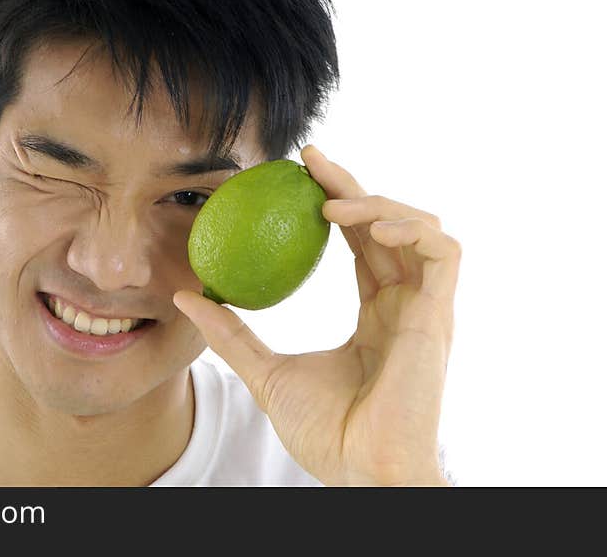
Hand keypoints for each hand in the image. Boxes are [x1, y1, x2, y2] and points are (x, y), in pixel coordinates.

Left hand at [172, 144, 461, 485]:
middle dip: (350, 184)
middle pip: (385, 222)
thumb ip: (232, 333)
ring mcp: (426, 308)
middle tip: (308, 159)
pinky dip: (411, 228)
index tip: (298, 172)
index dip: (338, 201)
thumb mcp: (265, 371)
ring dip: (377, 203)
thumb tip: (186, 296)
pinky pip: (444, 251)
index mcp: (377, 313)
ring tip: (329, 205)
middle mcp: (404, 303)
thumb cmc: (325, 432)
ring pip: (419, 226)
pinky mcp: (440, 315)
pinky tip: (369, 228)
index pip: (361, 241)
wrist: (360, 470)